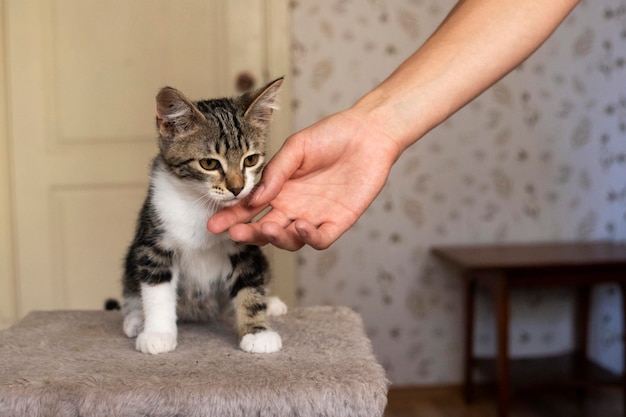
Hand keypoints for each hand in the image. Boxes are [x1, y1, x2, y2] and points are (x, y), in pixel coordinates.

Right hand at [207, 108, 401, 249]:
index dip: (232, 218)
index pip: (250, 209)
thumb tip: (254, 197)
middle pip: (266, 230)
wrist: (368, 134)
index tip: (214, 225)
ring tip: (268, 228)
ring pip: (290, 239)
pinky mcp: (338, 222)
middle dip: (249, 234)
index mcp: (280, 189)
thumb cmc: (331, 136)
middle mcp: (294, 206)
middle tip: (236, 233)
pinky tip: (300, 226)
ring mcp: (315, 216)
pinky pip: (320, 239)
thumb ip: (275, 172)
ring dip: (277, 238)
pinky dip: (308, 238)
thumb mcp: (296, 148)